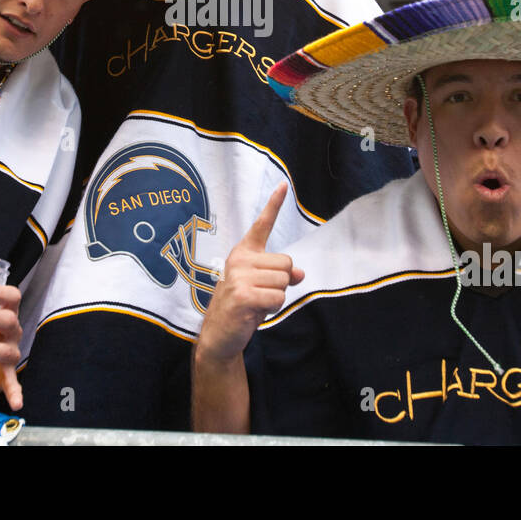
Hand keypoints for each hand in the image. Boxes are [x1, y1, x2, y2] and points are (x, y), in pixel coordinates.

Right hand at [195, 183, 304, 364]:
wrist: (219, 335)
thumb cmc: (242, 307)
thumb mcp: (261, 286)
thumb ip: (280, 275)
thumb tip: (301, 273)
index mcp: (243, 253)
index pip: (261, 225)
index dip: (274, 204)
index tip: (283, 184)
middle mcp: (239, 259)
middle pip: (286, 263)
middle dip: (281, 283)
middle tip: (261, 295)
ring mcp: (239, 276)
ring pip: (284, 282)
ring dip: (276, 298)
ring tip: (256, 303)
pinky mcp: (242, 295)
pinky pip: (278, 297)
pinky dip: (272, 308)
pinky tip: (255, 312)